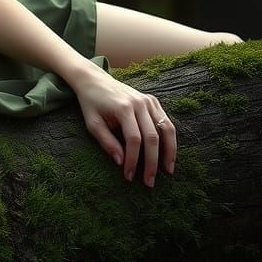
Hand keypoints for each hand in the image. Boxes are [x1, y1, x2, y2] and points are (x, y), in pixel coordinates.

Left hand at [71, 64, 176, 186]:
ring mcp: (148, 101)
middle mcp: (139, 103)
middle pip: (152, 137)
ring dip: (169, 152)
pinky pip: (166, 121)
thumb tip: (121, 163)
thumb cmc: (91, 104)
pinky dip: (170, 138)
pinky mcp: (153, 101)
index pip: (133, 140)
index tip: (130, 176)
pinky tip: (168, 153)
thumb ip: (106, 142)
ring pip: (166, 129)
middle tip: (150, 182)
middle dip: (152, 162)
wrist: (94, 80)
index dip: (134, 160)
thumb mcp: (92, 123)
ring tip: (168, 170)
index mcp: (123, 108)